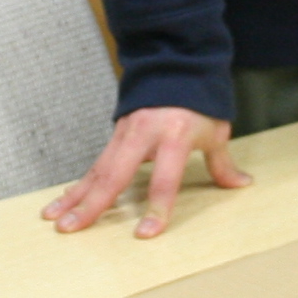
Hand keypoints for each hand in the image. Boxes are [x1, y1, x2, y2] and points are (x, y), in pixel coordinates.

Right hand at [48, 107, 250, 238]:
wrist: (176, 63)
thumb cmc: (198, 101)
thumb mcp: (215, 130)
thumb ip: (222, 162)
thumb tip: (242, 184)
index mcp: (174, 136)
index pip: (164, 180)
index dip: (157, 208)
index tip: (145, 235)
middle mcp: (143, 135)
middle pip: (115, 175)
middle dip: (92, 204)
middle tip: (72, 229)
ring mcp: (125, 134)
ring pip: (96, 170)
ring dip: (74, 196)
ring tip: (55, 220)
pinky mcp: (115, 135)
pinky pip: (94, 164)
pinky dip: (77, 185)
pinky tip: (62, 202)